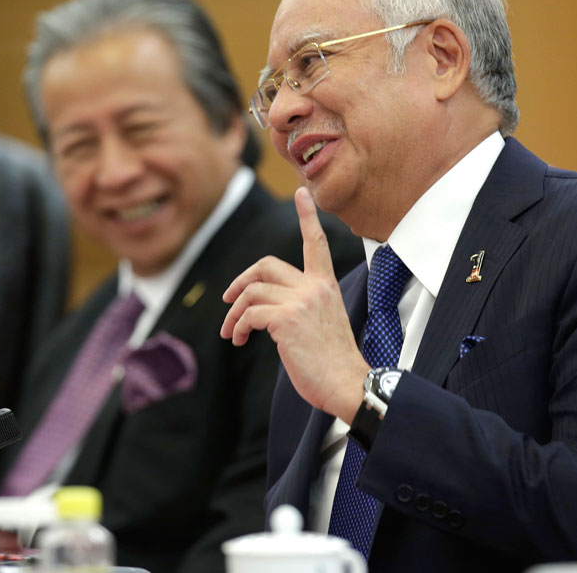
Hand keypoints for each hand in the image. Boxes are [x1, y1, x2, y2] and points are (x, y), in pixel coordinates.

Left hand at [221, 187, 367, 422]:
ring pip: (251, 292)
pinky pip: (249, 314)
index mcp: (326, 285)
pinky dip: (239, 327)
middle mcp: (314, 287)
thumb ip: (302, 305)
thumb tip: (266, 308)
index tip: (300, 192)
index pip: (315, 243)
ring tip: (232, 334)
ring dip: (233, 314)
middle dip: (241, 281)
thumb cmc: (333, 361)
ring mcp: (300, 301)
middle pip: (266, 265)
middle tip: (229, 301)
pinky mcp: (286, 319)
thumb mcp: (322, 322)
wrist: (347, 384)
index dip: (307, 216)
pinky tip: (240, 340)